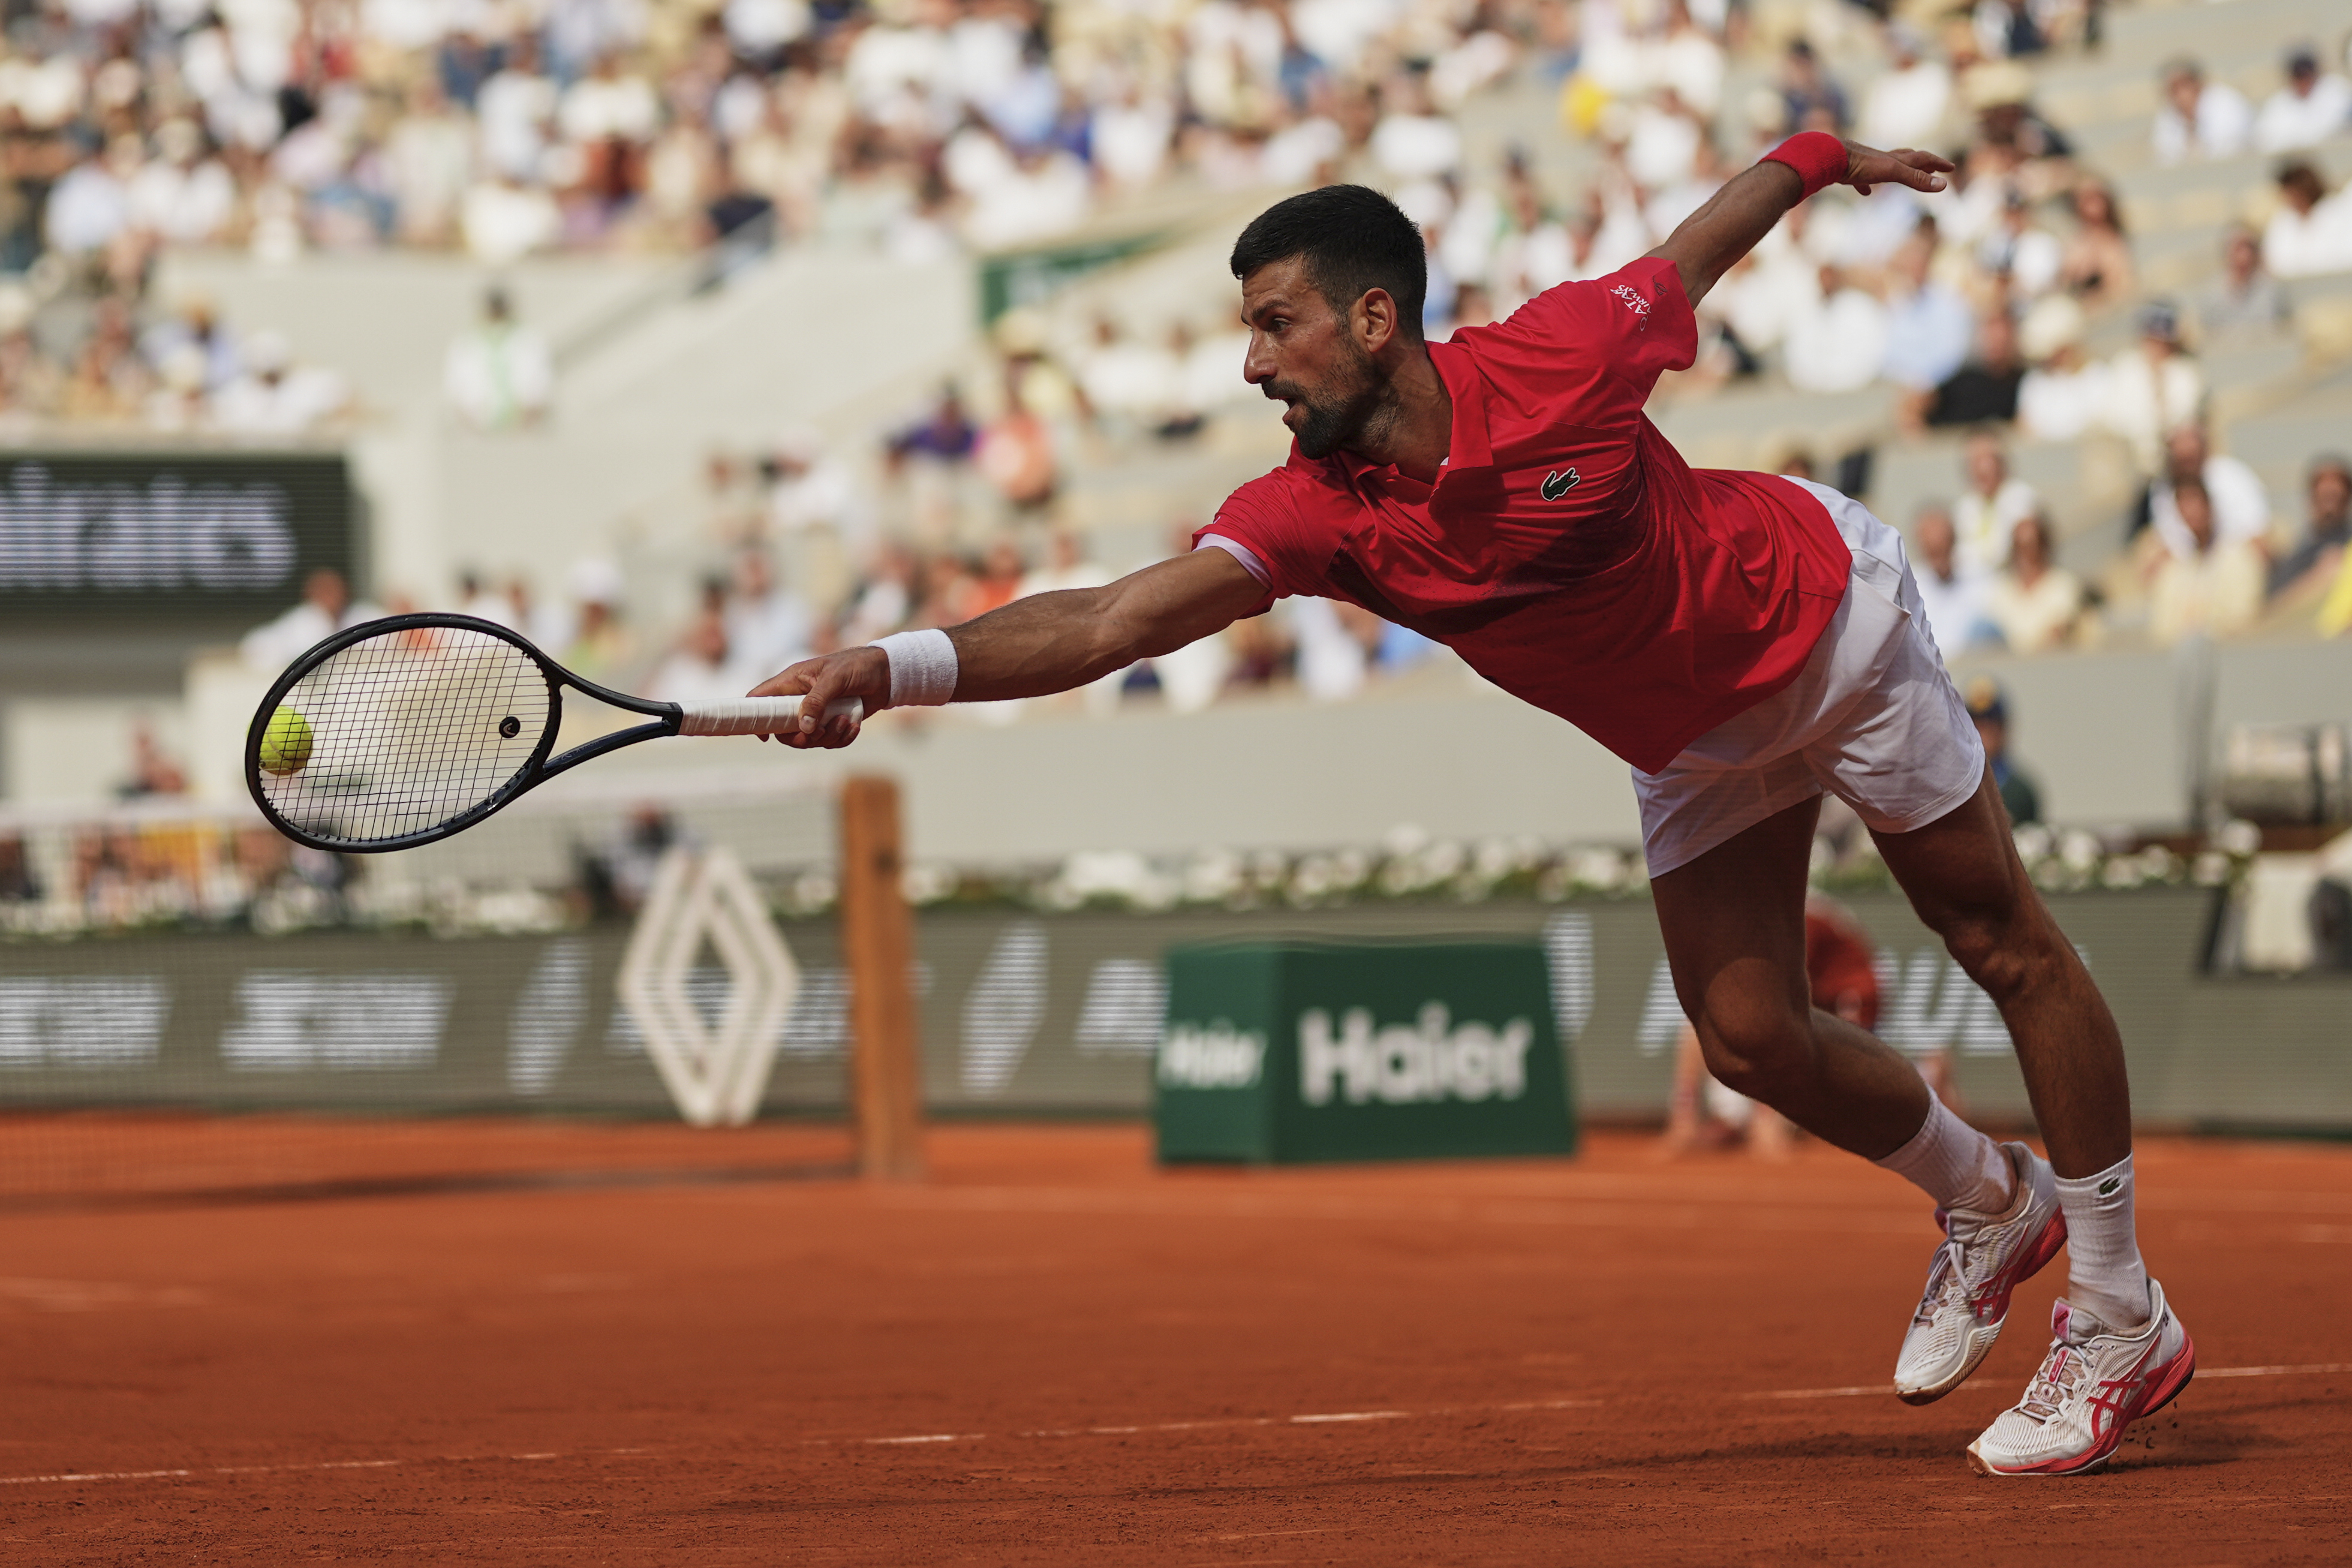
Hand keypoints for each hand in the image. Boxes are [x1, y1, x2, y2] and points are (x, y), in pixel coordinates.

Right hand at [748, 646, 889, 748]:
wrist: (886, 673)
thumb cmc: (857, 666)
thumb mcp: (834, 678)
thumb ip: (817, 700)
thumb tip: (804, 727)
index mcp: (791, 682)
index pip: (760, 698)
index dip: (755, 717)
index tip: (764, 736)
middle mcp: (800, 699)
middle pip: (783, 730)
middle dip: (801, 738)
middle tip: (818, 733)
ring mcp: (816, 713)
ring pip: (808, 739)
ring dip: (828, 737)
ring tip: (845, 722)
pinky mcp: (833, 722)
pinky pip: (829, 741)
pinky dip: (842, 738)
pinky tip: (854, 726)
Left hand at [1843, 142, 1953, 196]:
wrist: (1828, 157)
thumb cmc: (1859, 164)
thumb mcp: (1891, 172)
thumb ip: (1915, 178)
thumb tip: (1943, 185)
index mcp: (1895, 160)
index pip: (1922, 159)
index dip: (1937, 163)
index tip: (1951, 168)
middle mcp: (1883, 159)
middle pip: (1907, 159)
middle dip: (1922, 164)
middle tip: (1932, 167)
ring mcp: (1866, 164)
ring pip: (1886, 166)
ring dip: (1898, 170)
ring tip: (1902, 175)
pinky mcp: (1850, 172)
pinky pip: (1862, 179)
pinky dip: (1867, 184)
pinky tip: (1865, 191)